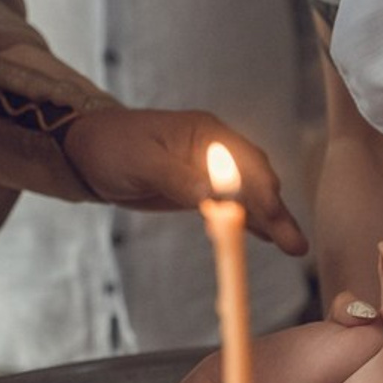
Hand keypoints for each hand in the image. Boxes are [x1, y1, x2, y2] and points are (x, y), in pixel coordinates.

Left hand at [62, 107, 308, 256]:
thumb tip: (213, 197)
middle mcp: (218, 151)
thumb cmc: (112, 147)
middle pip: (257, 182)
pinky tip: (270, 238)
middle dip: (276, 211)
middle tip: (295, 243)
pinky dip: (253, 223)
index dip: (262, 193)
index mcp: (208, 134)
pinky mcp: (204, 191)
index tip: (273, 216)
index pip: (246, 164)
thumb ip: (179, 178)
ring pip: (251, 198)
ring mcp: (213, 172)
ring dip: (272, 221)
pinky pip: (236, 208)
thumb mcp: (143, 162)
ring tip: (295, 248)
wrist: (88, 152)